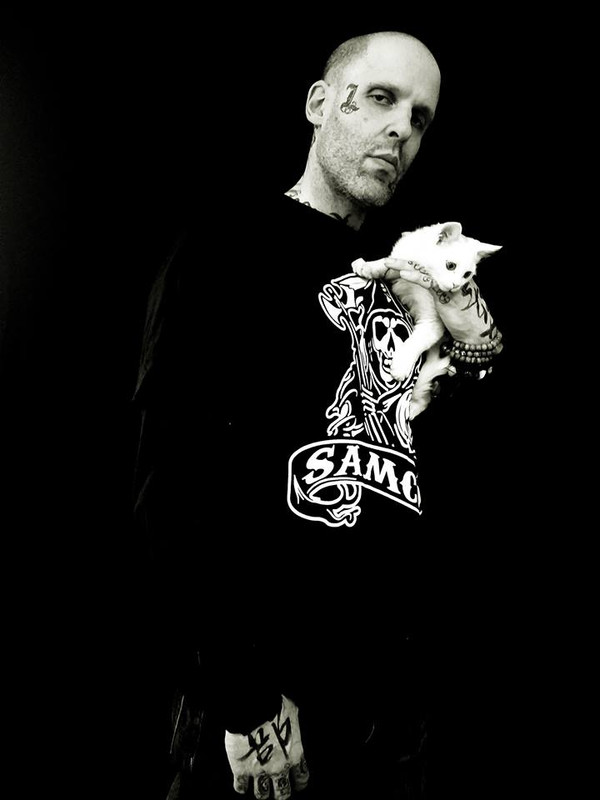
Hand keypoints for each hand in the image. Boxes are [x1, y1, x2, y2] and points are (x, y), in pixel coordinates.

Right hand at [225, 695, 308, 798]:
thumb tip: (292, 718)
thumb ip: (293, 724)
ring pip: (262, 795)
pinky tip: (241, 783)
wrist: (251, 708)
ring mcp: (259, 772)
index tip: (297, 783)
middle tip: (278, 789)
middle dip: (280, 792)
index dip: (299, 782)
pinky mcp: (241, 771)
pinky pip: (240, 787)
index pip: (302, 779)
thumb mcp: (292, 713)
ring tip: (259, 787)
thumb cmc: (274, 706)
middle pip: (283, 794)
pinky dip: (241, 786)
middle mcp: (279, 768)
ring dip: (261, 791)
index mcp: (294, 755)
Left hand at [383, 258, 499, 344]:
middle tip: (388, 259)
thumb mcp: (448, 298)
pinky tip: (402, 274)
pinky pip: (428, 281)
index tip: (398, 255)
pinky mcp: (446, 292)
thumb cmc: (462, 315)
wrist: (474, 331)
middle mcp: (451, 272)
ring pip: (423, 268)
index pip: (430, 260)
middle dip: (405, 258)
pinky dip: (415, 276)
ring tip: (389, 263)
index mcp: (452, 272)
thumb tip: (423, 282)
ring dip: (404, 264)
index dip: (414, 256)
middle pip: (424, 261)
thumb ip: (437, 287)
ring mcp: (449, 280)